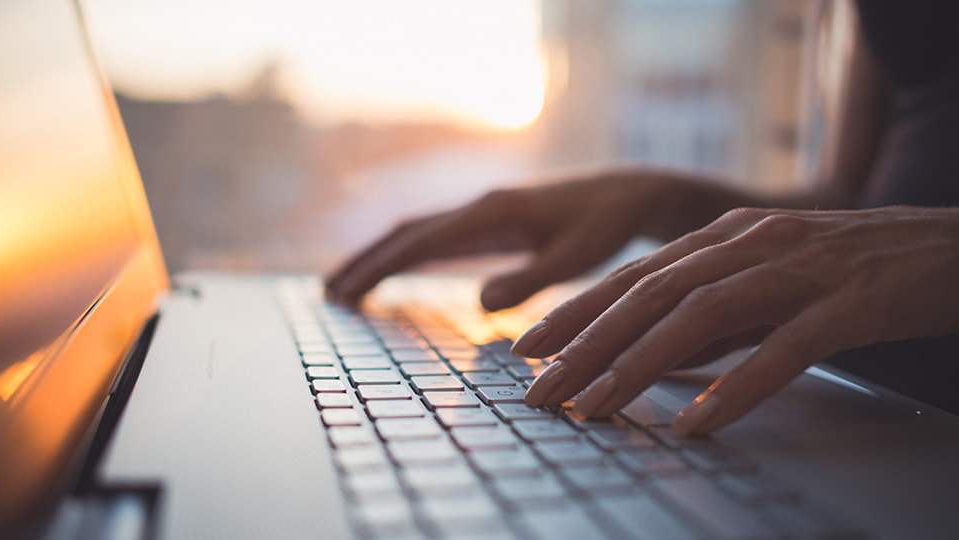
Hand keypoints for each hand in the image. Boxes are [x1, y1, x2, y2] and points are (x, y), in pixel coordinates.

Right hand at [326, 167, 731, 310]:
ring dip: (381, 258)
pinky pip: (438, 238)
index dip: (381, 266)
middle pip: (407, 232)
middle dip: (367, 262)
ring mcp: (483, 213)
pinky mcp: (492, 223)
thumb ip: (531, 279)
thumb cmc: (607, 226)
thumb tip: (480, 304)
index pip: (422, 240)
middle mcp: (480, 207)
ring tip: (346, 287)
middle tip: (330, 294)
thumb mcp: (576, 257)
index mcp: (493, 212)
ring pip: (417, 233)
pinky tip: (395, 273)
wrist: (627, 194)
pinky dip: (407, 256)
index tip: (348, 290)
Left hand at [515, 206, 958, 433]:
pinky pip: (784, 347)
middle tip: (541, 390)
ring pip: (702, 316)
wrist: (955, 243)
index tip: (528, 349)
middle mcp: (751, 244)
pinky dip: (738, 384)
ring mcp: (799, 269)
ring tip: (596, 409)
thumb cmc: (856, 266)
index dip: (577, 312)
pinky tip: (700, 421)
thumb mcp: (769, 278)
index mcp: (726, 237)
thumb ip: (716, 312)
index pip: (634, 276)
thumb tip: (657, 356)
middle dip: (587, 345)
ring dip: (640, 365)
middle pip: (651, 295)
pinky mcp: (849, 301)